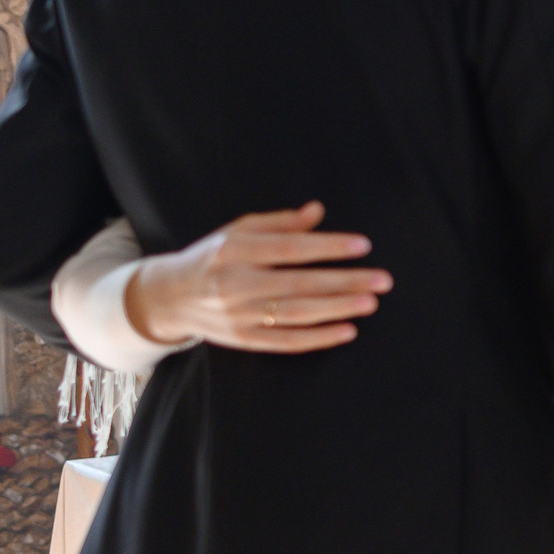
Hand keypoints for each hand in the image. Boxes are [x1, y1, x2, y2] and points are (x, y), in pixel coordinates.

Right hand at [123, 203, 390, 351]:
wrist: (171, 297)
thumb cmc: (214, 257)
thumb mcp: (239, 231)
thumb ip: (280, 223)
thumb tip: (317, 211)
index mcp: (235, 251)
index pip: (289, 249)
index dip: (327, 247)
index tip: (362, 246)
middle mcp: (236, 284)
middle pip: (299, 284)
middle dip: (345, 282)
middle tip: (382, 280)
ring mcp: (240, 315)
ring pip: (297, 314)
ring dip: (338, 309)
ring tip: (371, 302)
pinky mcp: (244, 339)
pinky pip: (287, 341)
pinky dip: (319, 338)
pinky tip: (347, 331)